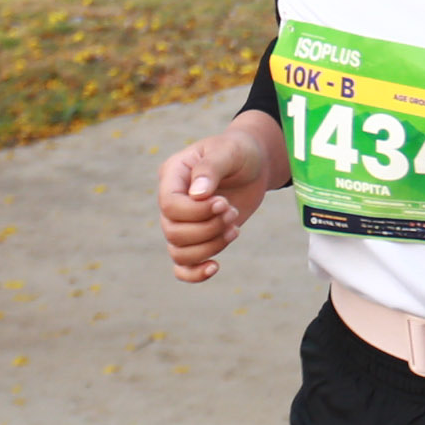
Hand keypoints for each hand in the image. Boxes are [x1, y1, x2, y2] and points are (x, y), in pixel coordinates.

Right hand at [156, 115, 280, 283]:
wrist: (254, 163)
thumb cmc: (239, 151)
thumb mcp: (228, 151)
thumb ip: (211, 168)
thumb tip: (197, 194)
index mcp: (173, 175)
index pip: (169, 205)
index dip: (196, 212)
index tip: (224, 202)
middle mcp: (172, 201)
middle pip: (173, 232)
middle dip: (208, 228)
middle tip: (233, 212)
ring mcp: (183, 221)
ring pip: (179, 252)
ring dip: (210, 246)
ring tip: (234, 229)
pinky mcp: (198, 237)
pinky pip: (182, 266)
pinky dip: (194, 273)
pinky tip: (215, 267)